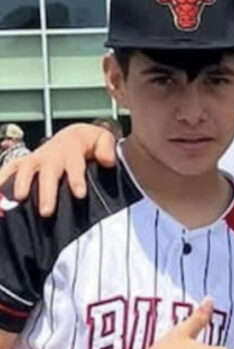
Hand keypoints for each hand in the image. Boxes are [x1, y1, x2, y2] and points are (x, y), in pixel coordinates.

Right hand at [0, 123, 115, 216]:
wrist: (72, 136)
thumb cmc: (90, 143)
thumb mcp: (103, 140)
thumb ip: (107, 149)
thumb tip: (108, 161)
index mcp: (72, 152)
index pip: (75, 166)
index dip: (76, 180)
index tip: (79, 195)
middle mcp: (51, 155)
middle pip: (48, 174)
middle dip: (47, 192)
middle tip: (47, 212)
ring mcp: (34, 158)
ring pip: (25, 170)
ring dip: (20, 184)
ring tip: (19, 200)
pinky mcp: (23, 162)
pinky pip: (8, 168)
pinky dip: (0, 178)